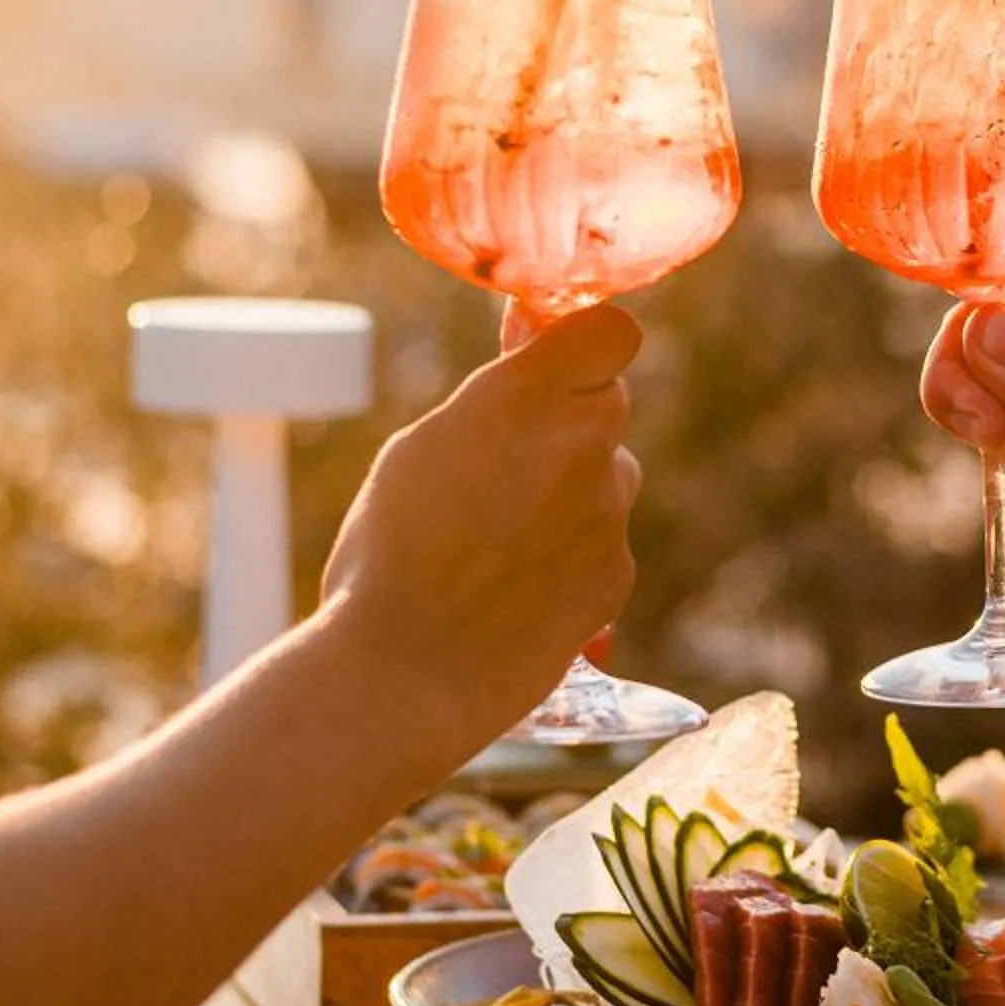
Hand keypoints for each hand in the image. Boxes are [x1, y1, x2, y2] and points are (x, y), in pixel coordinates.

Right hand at [321, 304, 643, 730]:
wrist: (402, 675)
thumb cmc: (388, 556)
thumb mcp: (421, 449)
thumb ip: (494, 403)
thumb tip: (534, 356)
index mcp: (521, 397)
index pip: (611, 331)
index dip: (586, 344)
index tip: (549, 362)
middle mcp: (580, 444)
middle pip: (607, 405)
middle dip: (569, 424)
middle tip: (505, 466)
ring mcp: (606, 513)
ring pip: (607, 478)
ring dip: (570, 495)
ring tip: (494, 545)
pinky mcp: (616, 574)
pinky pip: (603, 544)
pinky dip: (571, 558)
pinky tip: (514, 590)